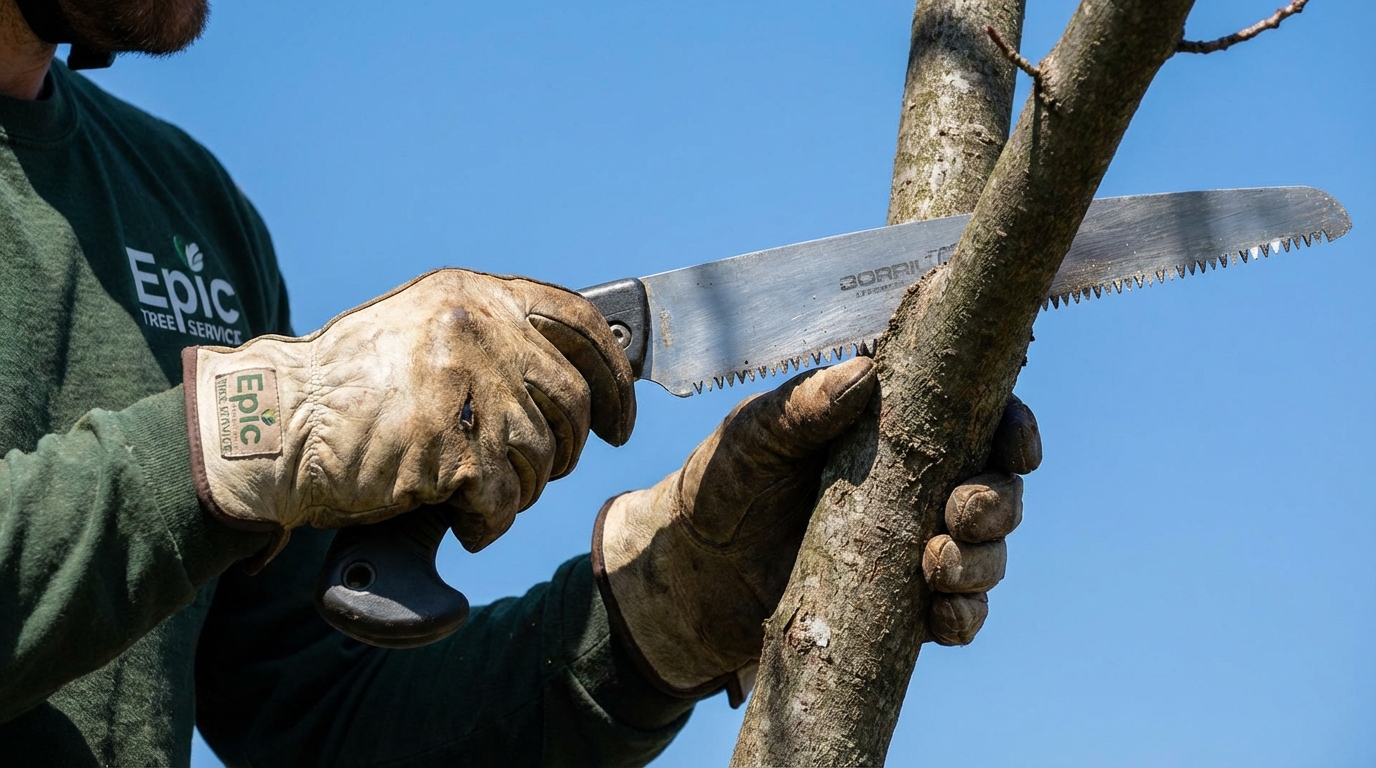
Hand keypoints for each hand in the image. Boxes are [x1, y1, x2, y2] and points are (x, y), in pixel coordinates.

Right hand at [184, 269, 634, 553]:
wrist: (273, 424)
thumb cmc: (347, 388)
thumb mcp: (421, 331)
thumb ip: (488, 339)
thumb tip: (566, 375)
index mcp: (473, 296)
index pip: (580, 323)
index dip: (614, 377)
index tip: (619, 419)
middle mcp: (478, 332)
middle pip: (569, 400)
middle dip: (565, 448)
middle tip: (540, 472)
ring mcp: (467, 388)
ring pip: (541, 455)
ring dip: (522, 489)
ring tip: (479, 494)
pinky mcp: (452, 449)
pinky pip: (504, 500)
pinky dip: (491, 523)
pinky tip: (466, 521)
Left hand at [593, 357, 1038, 702]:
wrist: (688, 574)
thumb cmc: (720, 485)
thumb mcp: (751, 436)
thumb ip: (799, 405)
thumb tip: (864, 373)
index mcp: (892, 431)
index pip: (976, 420)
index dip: (1013, 429)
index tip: (1018, 446)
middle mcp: (916, 487)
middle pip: (997, 490)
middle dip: (998, 502)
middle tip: (962, 512)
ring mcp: (911, 548)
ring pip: (986, 555)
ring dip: (982, 562)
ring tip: (937, 564)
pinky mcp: (900, 607)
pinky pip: (957, 614)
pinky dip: (964, 617)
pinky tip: (942, 615)